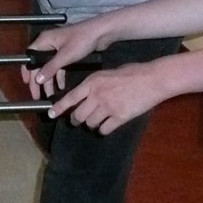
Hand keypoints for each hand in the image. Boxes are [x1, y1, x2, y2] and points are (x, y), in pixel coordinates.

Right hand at [22, 17, 109, 98]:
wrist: (101, 33)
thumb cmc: (81, 40)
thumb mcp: (65, 56)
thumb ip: (50, 68)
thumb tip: (37, 80)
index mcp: (44, 41)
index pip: (29, 57)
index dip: (27, 71)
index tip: (27, 85)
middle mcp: (48, 44)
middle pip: (39, 65)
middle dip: (38, 81)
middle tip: (37, 96)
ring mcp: (57, 49)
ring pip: (49, 68)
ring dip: (49, 81)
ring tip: (50, 96)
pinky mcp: (66, 53)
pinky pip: (59, 67)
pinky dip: (59, 76)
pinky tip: (61, 87)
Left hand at [47, 61, 167, 135]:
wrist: (152, 80)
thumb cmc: (131, 73)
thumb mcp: (107, 74)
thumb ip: (94, 85)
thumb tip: (84, 96)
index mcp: (92, 82)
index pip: (70, 98)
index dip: (59, 108)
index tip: (51, 114)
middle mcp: (97, 95)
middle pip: (78, 115)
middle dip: (76, 120)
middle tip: (78, 120)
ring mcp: (108, 107)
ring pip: (90, 124)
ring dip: (92, 124)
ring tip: (98, 120)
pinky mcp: (120, 117)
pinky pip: (104, 129)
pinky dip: (104, 129)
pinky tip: (108, 125)